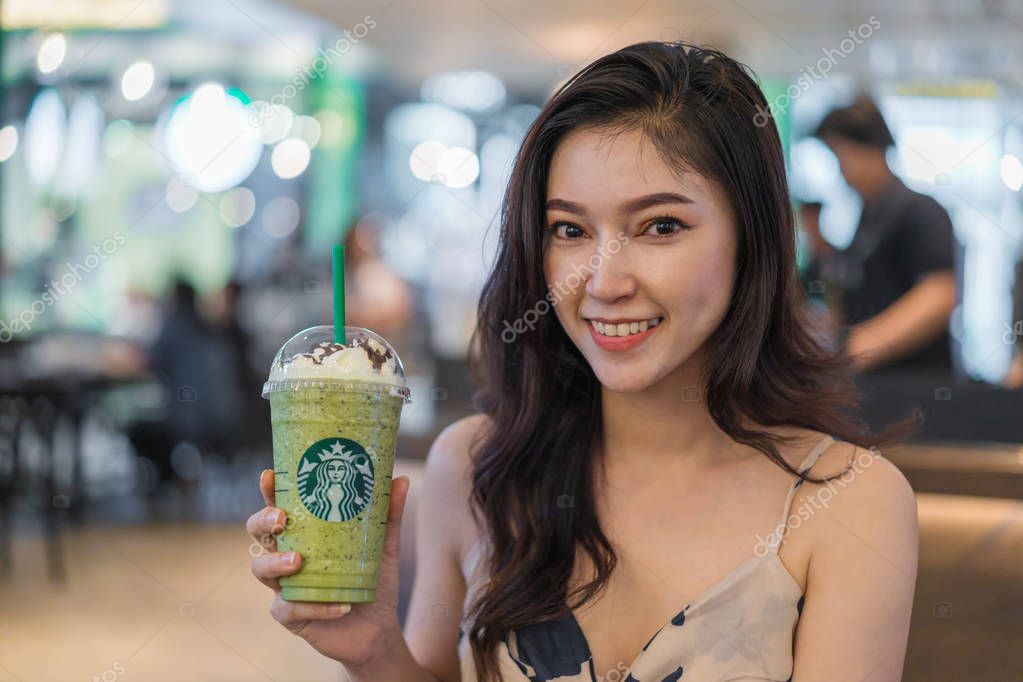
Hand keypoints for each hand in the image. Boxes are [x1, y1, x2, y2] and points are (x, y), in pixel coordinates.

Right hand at [246, 469, 410, 666]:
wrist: (379, 629)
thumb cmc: (374, 582)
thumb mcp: (384, 547)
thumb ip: (389, 516)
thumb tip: (400, 480)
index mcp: (305, 535)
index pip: (279, 507)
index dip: (268, 492)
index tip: (269, 475)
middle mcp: (287, 557)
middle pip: (258, 534)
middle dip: (262, 522)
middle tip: (282, 519)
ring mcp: (285, 587)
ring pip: (260, 570)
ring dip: (276, 563)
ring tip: (299, 562)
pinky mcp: (291, 616)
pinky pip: (289, 609)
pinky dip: (315, 606)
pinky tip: (340, 605)